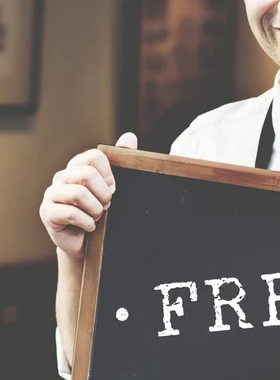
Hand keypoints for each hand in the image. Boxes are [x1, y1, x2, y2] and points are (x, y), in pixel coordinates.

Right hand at [39, 133, 137, 259]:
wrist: (85, 243)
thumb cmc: (99, 214)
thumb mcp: (112, 188)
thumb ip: (119, 161)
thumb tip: (130, 136)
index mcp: (78, 167)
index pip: (94, 156)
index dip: (109, 175)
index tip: (112, 190)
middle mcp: (62, 177)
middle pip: (86, 173)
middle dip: (103, 194)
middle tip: (106, 206)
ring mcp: (52, 194)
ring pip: (79, 194)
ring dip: (96, 210)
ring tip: (97, 217)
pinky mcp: (47, 213)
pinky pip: (71, 214)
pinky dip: (88, 223)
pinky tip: (90, 227)